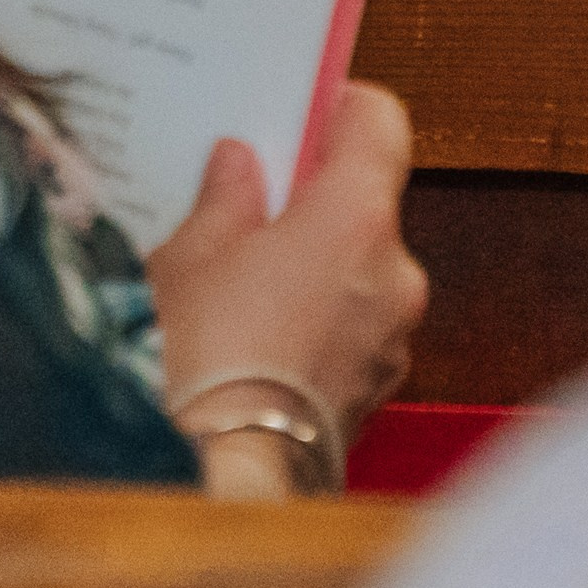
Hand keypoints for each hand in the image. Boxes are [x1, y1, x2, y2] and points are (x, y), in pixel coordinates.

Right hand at [145, 83, 426, 470]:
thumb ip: (226, 197)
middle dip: (313, 196)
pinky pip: (357, 324)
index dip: (341, 107)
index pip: (380, 122)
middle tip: (251, 198)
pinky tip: (262, 333)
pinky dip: (322, 316)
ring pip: (362, 267)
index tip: (302, 106)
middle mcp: (395, 270)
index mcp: (355, 216)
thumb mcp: (192, 256)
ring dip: (318, 262)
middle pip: (368, 199)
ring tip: (245, 277)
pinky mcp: (380, 387)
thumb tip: (239, 164)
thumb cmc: (205, 359)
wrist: (224, 481)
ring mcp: (395, 335)